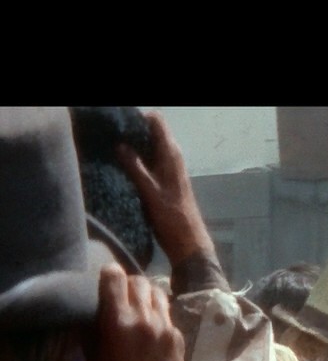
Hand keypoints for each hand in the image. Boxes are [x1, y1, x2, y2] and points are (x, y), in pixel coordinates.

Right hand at [89, 264, 184, 360]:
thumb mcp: (93, 353)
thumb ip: (93, 325)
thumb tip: (95, 307)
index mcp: (119, 320)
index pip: (116, 278)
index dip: (110, 273)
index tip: (107, 276)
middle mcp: (145, 318)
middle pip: (140, 282)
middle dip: (129, 282)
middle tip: (123, 291)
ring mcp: (166, 327)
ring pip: (158, 294)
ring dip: (147, 294)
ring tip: (141, 304)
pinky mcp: (179, 337)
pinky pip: (169, 315)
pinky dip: (159, 314)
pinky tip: (154, 326)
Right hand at [117, 111, 215, 266]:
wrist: (187, 242)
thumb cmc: (172, 218)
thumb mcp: (150, 192)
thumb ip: (135, 167)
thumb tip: (120, 144)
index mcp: (171, 155)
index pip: (156, 121)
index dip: (138, 118)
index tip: (118, 122)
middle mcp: (171, 157)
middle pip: (149, 131)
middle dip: (130, 130)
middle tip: (106, 133)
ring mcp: (167, 168)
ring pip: (146, 146)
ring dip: (130, 144)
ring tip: (106, 145)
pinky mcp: (162, 179)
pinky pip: (146, 160)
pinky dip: (134, 158)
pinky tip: (116, 162)